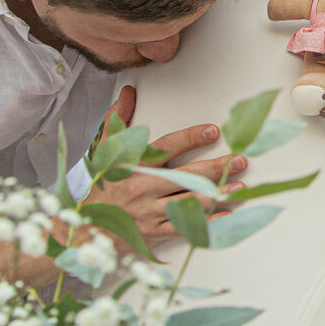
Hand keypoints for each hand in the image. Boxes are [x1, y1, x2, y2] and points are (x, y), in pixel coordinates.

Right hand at [80, 86, 245, 248]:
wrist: (84, 230)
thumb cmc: (100, 188)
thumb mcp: (104, 151)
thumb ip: (117, 120)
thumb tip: (128, 93)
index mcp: (134, 166)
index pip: (166, 147)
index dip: (190, 138)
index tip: (213, 131)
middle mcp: (144, 189)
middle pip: (186, 176)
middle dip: (216, 167)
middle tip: (240, 159)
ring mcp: (150, 213)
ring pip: (189, 203)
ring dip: (217, 194)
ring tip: (239, 185)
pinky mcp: (155, 233)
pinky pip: (185, 228)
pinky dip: (207, 223)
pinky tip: (224, 215)